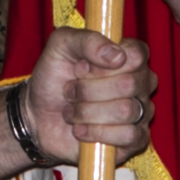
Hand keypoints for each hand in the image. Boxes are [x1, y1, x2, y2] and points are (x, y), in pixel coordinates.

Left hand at [25, 31, 154, 162]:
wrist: (38, 117)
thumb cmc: (53, 78)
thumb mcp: (61, 46)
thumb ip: (87, 40)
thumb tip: (117, 56)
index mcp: (130, 56)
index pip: (136, 55)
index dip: (104, 65)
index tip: (80, 68)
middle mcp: (141, 83)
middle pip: (129, 84)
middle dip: (88, 90)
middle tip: (70, 91)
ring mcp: (141, 112)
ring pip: (126, 111)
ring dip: (87, 112)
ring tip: (71, 112)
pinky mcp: (135, 139)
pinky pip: (129, 135)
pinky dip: (97, 133)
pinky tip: (81, 131)